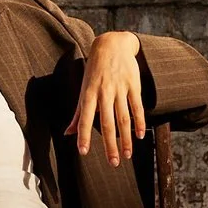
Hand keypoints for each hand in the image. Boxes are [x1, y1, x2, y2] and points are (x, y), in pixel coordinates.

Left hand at [70, 30, 145, 165]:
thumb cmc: (94, 70)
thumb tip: (68, 134)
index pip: (85, 118)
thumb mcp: (83, 88)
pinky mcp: (134, 85)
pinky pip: (137, 107)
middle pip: (108, 123)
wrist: (112, 44)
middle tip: (114, 163)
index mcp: (89, 93)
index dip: (84, 135)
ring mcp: (120, 88)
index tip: (83, 152)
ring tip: (127, 155)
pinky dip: (139, 123)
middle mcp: (104, 92)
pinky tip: (140, 136)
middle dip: (110, 145)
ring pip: (124, 118)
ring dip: (126, 139)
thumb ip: (78, 113)